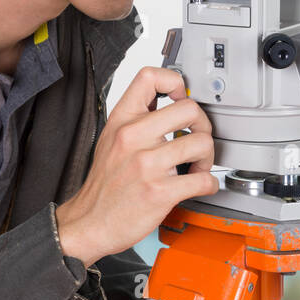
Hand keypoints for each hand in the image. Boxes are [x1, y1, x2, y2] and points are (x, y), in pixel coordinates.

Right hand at [56, 67, 218, 267]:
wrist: (89, 222)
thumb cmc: (105, 183)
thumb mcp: (112, 139)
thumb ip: (138, 118)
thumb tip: (171, 101)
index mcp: (122, 121)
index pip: (150, 77)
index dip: (176, 82)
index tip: (182, 97)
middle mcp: (133, 137)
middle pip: (189, 108)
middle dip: (203, 125)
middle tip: (197, 139)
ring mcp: (147, 164)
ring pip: (202, 142)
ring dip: (208, 157)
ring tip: (197, 166)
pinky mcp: (159, 191)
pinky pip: (203, 179)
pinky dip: (209, 184)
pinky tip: (200, 185)